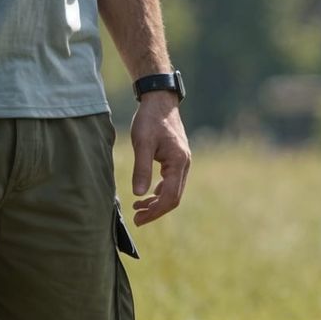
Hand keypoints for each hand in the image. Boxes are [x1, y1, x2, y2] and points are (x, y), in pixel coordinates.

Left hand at [130, 93, 189, 224]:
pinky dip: (159, 192)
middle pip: (173, 198)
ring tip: (138, 208)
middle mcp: (184, 164)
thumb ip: (141, 169)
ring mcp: (182, 162)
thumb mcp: (142, 143)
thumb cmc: (150, 119)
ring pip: (173, 191)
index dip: (154, 211)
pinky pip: (171, 182)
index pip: (170, 197)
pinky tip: (147, 194)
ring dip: (157, 203)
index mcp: (178, 162)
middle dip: (155, 210)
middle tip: (136, 218)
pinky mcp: (176, 159)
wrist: (160, 101)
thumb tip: (139, 194)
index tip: (138, 218)